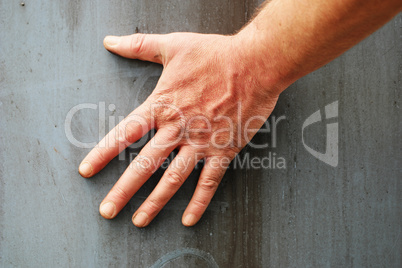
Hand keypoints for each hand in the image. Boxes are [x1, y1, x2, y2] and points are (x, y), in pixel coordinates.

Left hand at [79, 32, 280, 226]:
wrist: (255, 64)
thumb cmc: (215, 54)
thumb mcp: (174, 45)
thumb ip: (139, 46)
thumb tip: (110, 41)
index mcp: (163, 105)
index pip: (125, 134)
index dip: (103, 154)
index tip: (87, 171)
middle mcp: (178, 129)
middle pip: (145, 165)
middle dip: (123, 190)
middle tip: (107, 211)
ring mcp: (201, 143)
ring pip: (173, 179)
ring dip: (155, 202)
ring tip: (139, 221)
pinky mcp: (224, 150)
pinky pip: (209, 182)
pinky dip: (199, 202)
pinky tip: (188, 220)